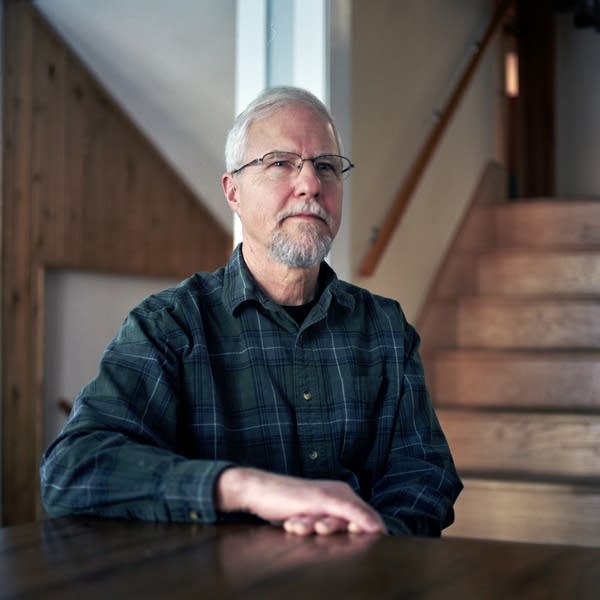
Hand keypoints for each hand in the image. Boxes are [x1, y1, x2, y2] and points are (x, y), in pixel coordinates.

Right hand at [216, 467, 386, 535]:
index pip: (368, 515)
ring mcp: (332, 494)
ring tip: (319, 531)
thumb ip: (330, 523)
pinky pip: (348, 511)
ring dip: (349, 532)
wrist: (260, 491)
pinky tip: (371, 530)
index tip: (384, 548)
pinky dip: (362, 520)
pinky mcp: (322, 497)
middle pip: (369, 516)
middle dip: (373, 533)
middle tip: (368, 550)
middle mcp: (341, 491)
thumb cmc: (284, 506)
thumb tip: (348, 539)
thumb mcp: (312, 518)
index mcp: (341, 494)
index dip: (377, 531)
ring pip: (358, 516)